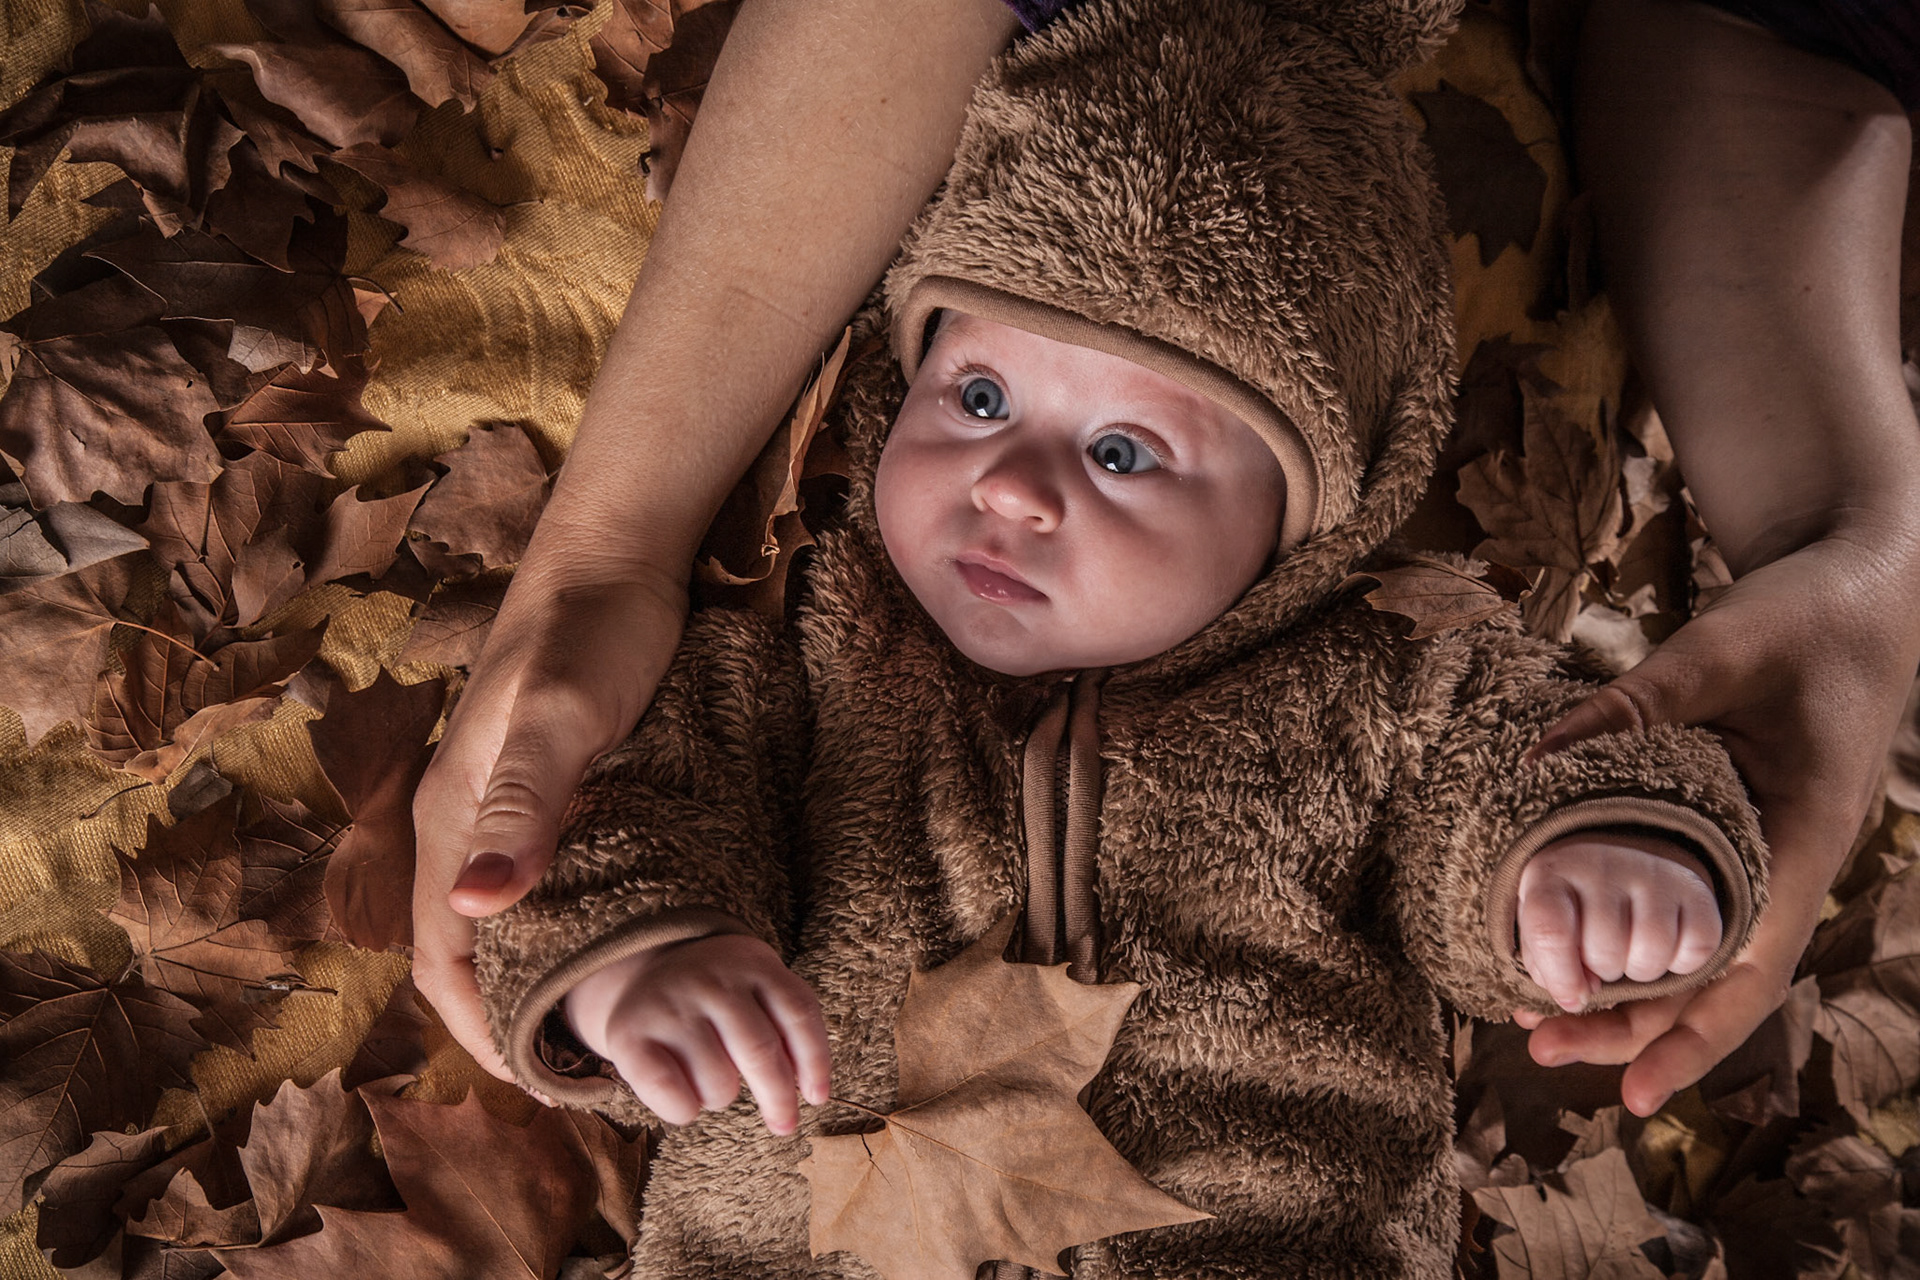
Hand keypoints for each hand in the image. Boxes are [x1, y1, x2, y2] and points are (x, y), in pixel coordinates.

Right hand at [411, 565, 689, 1080]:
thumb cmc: (588, 634)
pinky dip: (569, 923)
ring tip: (603, 1020)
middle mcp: (467, 820)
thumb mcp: (560, 719)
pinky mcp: (556, 786)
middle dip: (510, 1013)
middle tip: (587, 1067)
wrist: (616, 557)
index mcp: (450, 818)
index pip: (442, 956)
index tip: (539, 1082)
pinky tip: (619, 939)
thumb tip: (472, 907)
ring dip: (539, 971)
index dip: (478, 1028)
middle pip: (468, 946)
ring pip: (506, 915)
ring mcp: (510, 804)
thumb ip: (522, 808)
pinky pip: (545, 877)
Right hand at [563, 933, 831, 1134]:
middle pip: (760, 1050)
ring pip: (718, 1081)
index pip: (798, 1013)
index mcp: (753, 965)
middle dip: (778, 1098)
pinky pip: (673, 1095)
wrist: (646, 971)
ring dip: (723, 1097)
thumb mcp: (758, 988)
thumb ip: (788, 1025)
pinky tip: (688, 1101)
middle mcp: (712, 981)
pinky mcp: (631, 1035)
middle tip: (784, 1125)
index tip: (818, 1100)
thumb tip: (810, 1091)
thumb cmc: (719, 996)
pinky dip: (687, 1111)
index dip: (815, 1062)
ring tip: (714, 1081)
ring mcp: (670, 1006)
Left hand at [1517, 530, 1919, 1115]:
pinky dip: (1632, 935)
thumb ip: (1638, 701)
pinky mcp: (1737, 829)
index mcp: (1806, 838)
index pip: (1751, 970)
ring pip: (1697, 952)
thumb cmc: (1808, 619)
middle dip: (1630, 1029)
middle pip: (1713, 982)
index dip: (1692, 1038)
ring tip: (1530, 1016)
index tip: (1632, 1096)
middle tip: (1532, 1046)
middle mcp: (1789, 862)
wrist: (1859, 591)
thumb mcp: (1724, 648)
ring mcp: (1766, 852)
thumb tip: (1536, 754)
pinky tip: (1569, 944)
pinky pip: (1687, 905)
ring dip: (1624, 992)